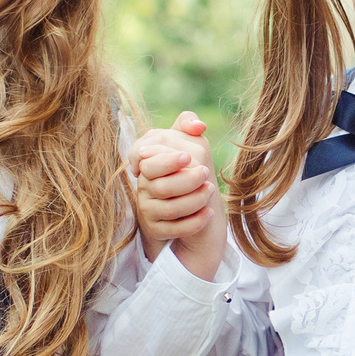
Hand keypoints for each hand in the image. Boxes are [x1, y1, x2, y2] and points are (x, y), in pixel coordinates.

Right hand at [131, 112, 225, 276]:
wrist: (183, 204)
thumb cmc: (183, 167)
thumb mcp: (184, 142)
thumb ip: (186, 126)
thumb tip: (199, 125)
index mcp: (147, 165)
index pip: (147, 162)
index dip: (166, 161)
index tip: (188, 157)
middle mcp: (143, 188)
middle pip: (161, 187)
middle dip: (187, 180)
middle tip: (205, 173)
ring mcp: (148, 210)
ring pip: (171, 209)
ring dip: (195, 199)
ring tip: (211, 189)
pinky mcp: (157, 229)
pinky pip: (176, 229)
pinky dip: (196, 221)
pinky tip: (210, 212)